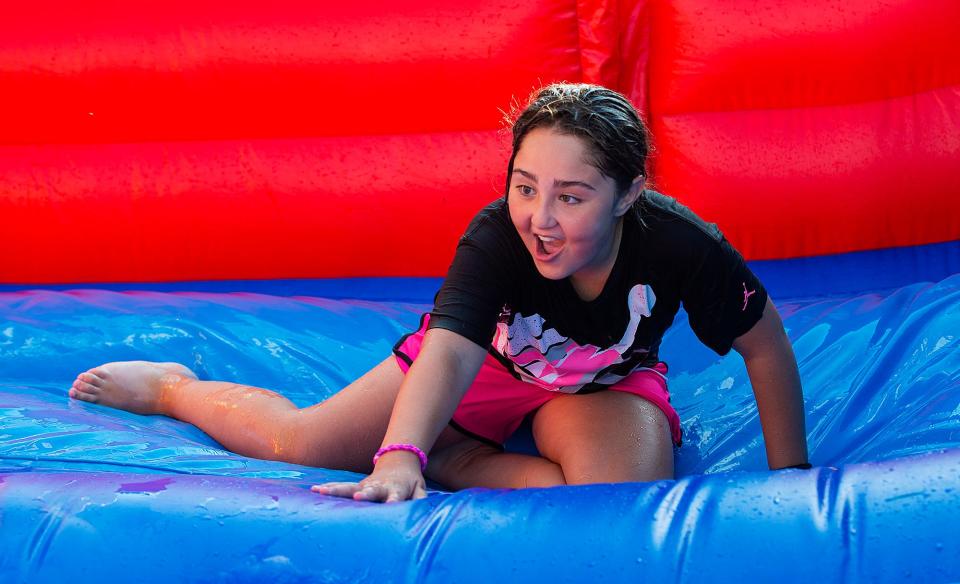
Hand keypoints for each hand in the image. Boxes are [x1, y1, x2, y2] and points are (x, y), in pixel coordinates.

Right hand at [311, 458, 426, 502]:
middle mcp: (379, 486)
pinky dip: (329, 488)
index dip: (393, 501)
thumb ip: (421, 499)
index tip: (390, 505)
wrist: (399, 460)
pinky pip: (341, 486)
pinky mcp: (356, 485)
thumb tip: (423, 509)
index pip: (396, 496)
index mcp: (396, 489)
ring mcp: (365, 485)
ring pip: (349, 487)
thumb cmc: (410, 481)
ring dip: (336, 490)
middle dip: (363, 494)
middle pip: (370, 491)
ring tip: (320, 491)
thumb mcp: (420, 489)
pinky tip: (314, 490)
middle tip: (356, 497)